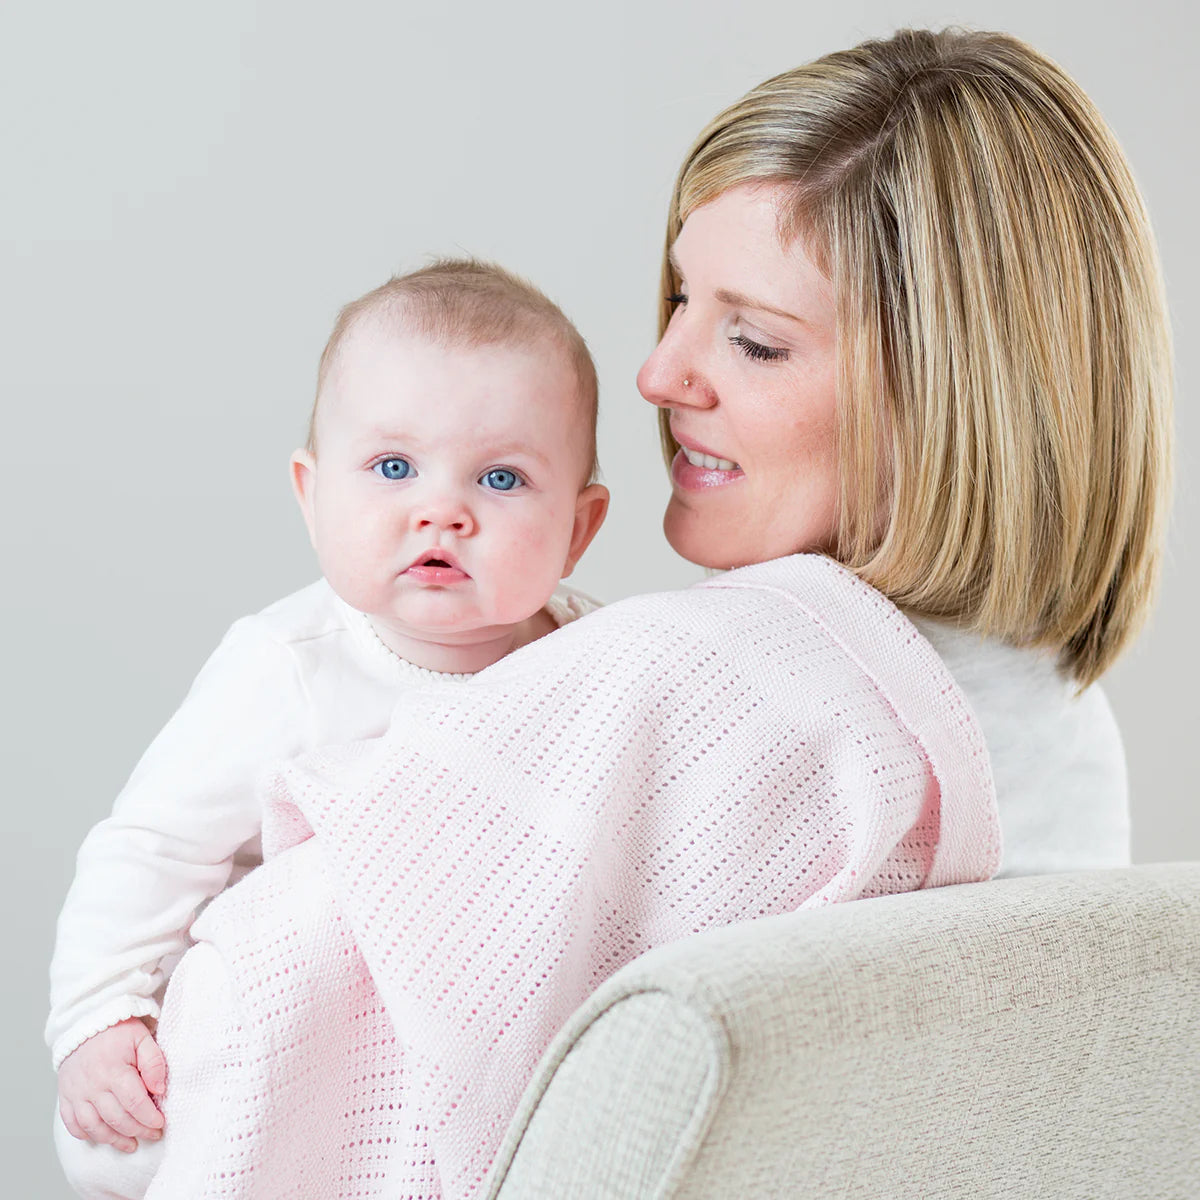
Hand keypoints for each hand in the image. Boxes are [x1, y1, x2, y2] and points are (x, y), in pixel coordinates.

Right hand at [57, 1018, 166, 1152]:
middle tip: (152, 1134)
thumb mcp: (142, 1038)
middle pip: (116, 1118)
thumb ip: (154, 1063)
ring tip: (131, 1144)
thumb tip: (160, 1090)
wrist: (85, 1022)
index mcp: (113, 1070)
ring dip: (113, 1139)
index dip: (148, 1117)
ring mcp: (76, 1093)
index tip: (161, 1123)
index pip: (134, 1103)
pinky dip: (86, 1135)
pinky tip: (101, 1137)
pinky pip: (72, 1124)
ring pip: (94, 1127)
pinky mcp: (66, 1097)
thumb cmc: (117, 1030)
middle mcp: (92, 1085)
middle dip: (137, 1130)